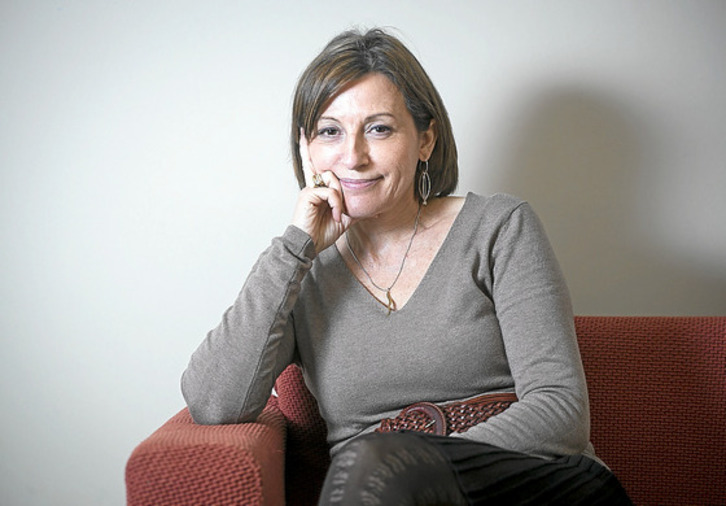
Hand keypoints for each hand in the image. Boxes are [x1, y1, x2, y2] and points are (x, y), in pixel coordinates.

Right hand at [292, 132, 353, 252]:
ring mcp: (309, 188)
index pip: (313, 164)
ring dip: (340, 197)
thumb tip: (375, 210)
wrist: (310, 245)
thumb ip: (355, 209)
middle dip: (341, 190)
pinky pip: (329, 191)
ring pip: (333, 180)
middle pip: (332, 172)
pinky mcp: (307, 194)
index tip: (303, 131)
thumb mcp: (344, 219)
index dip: (306, 148)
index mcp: (318, 188)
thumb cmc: (322, 233)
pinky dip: (335, 203)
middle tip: (339, 210)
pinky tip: (333, 214)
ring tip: (337, 213)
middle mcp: (313, 185)